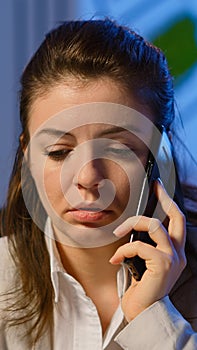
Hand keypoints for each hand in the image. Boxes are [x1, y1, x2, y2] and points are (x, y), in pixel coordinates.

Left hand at [109, 180, 185, 320]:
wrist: (144, 314)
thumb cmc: (142, 288)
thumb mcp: (144, 262)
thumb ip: (144, 245)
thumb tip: (131, 228)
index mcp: (175, 252)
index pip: (176, 221)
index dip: (168, 202)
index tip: (159, 188)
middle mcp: (178, 253)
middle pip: (176, 216)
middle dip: (165, 197)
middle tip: (155, 186)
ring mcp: (172, 258)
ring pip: (153, 225)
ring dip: (132, 224)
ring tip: (118, 233)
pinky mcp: (162, 265)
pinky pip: (139, 246)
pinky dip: (124, 250)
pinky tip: (116, 260)